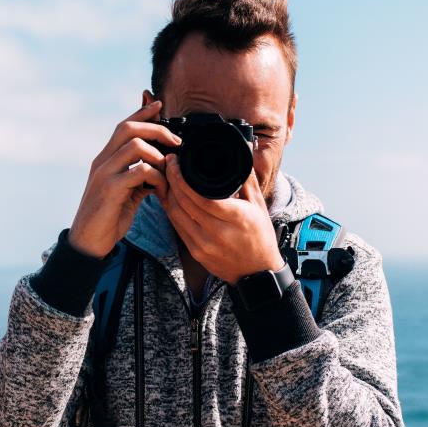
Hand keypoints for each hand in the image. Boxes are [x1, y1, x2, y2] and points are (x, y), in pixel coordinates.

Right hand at [67, 99, 181, 257]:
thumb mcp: (126, 192)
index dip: (141, 112)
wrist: (88, 242)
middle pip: (128, 128)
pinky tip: (160, 189)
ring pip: (135, 145)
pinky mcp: (110, 190)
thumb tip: (159, 167)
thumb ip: (138, 177)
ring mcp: (104, 174)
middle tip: (176, 142)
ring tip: (168, 170)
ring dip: (158, 155)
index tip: (159, 103)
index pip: (123, 126)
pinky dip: (156, 177)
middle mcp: (102, 162)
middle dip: (156, 129)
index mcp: (105, 159)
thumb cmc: (108, 217)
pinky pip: (139, 171)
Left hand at [162, 153, 283, 283]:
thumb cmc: (260, 237)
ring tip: (167, 177)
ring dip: (168, 194)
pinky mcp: (195, 252)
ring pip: (175, 214)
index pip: (200, 196)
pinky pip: (177, 227)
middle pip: (184, 202)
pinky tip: (170, 197)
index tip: (177, 162)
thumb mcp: (259, 206)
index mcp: (235, 217)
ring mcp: (203, 244)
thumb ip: (247, 179)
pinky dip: (171, 210)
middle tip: (169, 163)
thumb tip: (243, 152)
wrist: (257, 274)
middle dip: (172, 180)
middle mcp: (217, 232)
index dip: (183, 178)